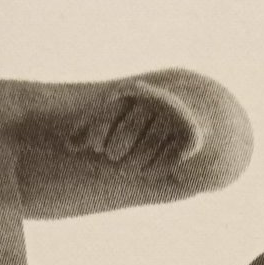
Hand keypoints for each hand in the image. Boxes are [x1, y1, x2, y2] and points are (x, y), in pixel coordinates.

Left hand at [68, 80, 202, 178]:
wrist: (194, 116)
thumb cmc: (144, 122)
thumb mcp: (116, 121)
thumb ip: (91, 131)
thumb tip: (69, 145)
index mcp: (134, 93)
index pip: (109, 115)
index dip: (97, 134)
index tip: (97, 147)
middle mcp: (154, 101)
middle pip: (126, 135)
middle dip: (116, 152)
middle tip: (115, 158)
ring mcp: (173, 117)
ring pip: (145, 150)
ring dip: (133, 165)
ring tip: (129, 168)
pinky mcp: (190, 136)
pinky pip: (167, 159)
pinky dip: (154, 170)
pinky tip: (148, 172)